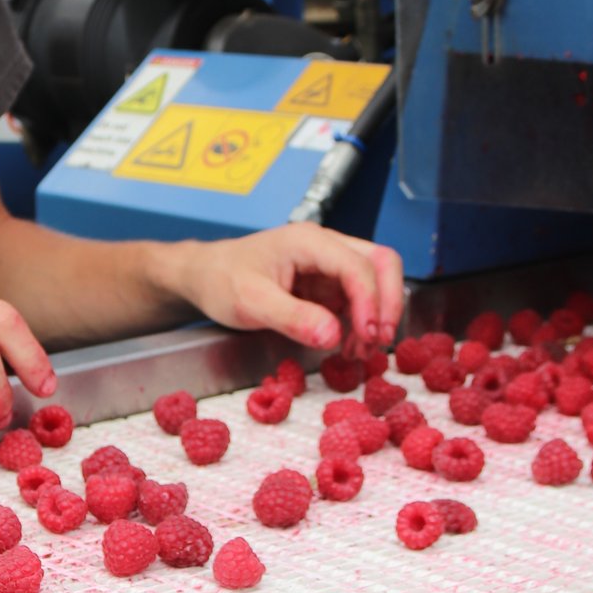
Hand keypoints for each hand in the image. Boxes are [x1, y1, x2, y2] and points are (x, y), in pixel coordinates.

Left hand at [177, 223, 403, 353]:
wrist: (204, 276)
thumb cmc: (221, 280)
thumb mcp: (250, 302)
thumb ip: (292, 318)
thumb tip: (333, 336)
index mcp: (308, 242)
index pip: (358, 266)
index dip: (371, 301)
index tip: (369, 336)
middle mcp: (325, 247)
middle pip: (381, 263)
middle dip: (387, 303)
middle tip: (378, 341)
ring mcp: (328, 266)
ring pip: (376, 282)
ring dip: (376, 317)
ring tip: (360, 351)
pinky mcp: (327, 285)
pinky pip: (358, 300)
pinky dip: (362, 324)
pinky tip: (349, 346)